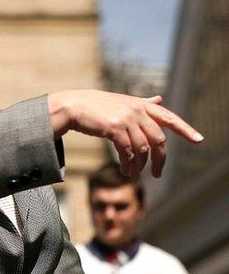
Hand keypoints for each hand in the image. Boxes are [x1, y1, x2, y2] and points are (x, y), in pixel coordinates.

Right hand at [48, 90, 202, 177]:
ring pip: (142, 149)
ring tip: (133, 174)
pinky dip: (128, 164)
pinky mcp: (114, 128)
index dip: (185, 129)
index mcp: (141, 105)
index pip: (169, 117)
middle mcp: (137, 110)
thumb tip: (159, 99)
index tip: (198, 140)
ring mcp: (126, 118)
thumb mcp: (122, 102)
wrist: (73, 106)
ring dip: (139, 165)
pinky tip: (125, 170)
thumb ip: (142, 103)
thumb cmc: (96, 105)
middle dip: (159, 160)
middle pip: (158, 139)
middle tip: (156, 173)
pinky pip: (127, 151)